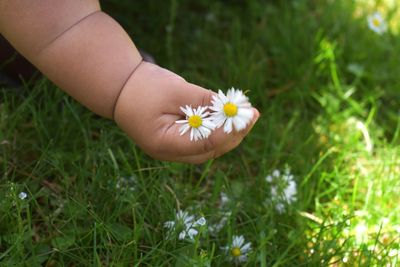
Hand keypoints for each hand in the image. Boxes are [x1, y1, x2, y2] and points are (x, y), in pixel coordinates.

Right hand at [114, 62, 259, 163]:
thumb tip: (233, 108)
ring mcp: (173, 149)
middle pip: (210, 149)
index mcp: (164, 144)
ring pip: (209, 146)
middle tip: (253, 115)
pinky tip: (229, 115)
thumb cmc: (143, 87)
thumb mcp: (176, 90)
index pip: (205, 144)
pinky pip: (202, 139)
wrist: (119, 88)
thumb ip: (204, 101)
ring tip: (246, 114)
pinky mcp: (176, 141)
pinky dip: (216, 128)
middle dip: (235, 133)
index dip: (230, 131)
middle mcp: (170, 153)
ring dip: (228, 131)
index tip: (249, 117)